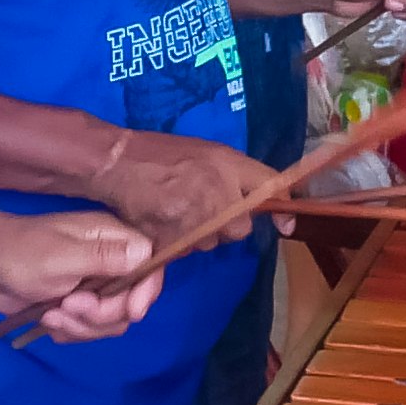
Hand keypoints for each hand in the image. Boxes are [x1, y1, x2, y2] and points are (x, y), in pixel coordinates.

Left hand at [0, 205, 161, 344]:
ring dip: (82, 325)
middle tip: (68, 307)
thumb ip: (105, 258)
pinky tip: (48, 321)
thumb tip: (146, 254)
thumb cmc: (19, 254)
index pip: (151, 265)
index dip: (146, 291)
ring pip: (112, 320)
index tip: (131, 312)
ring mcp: (94, 284)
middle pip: (132, 299)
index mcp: (112, 238)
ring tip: (51, 315)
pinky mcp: (78, 304)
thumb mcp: (62, 257)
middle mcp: (110, 261)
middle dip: (102, 313)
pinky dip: (71, 330)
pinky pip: (91, 328)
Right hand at [78, 131, 274, 249]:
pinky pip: (188, 251)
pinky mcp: (173, 240)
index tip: (288, 225)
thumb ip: (244, 177)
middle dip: (225, 224)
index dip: (283, 209)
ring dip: (200, 234)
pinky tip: (164, 222)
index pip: (271, 188)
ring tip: (176, 210)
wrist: (117, 162)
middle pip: (239, 229)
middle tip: (200, 205)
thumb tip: (276, 208)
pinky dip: (178, 243)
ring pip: (212, 242)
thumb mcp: (211, 153)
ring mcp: (196, 220)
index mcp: (229, 166)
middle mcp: (219, 193)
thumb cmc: (164, 155)